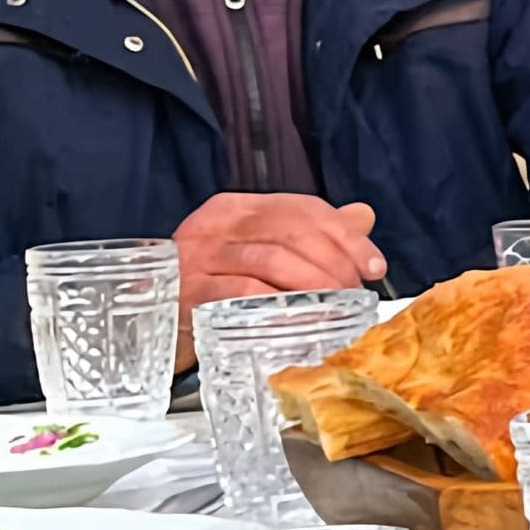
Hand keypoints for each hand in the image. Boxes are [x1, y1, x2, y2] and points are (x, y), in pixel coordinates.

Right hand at [174, 194, 383, 359]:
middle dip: (335, 264)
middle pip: (291, 232)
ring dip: (315, 285)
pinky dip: (280, 304)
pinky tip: (304, 318)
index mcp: (236, 207)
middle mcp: (214, 224)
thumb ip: (313, 231)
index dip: (346, 237)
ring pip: (272, 260)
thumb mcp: (262, 250)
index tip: (374, 267)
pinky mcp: (189, 292)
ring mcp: (197, 256)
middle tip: (355, 294)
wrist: (154, 322)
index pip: (302, 209)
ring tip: (338, 308)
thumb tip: (363, 216)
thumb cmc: (216, 285)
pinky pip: (244, 292)